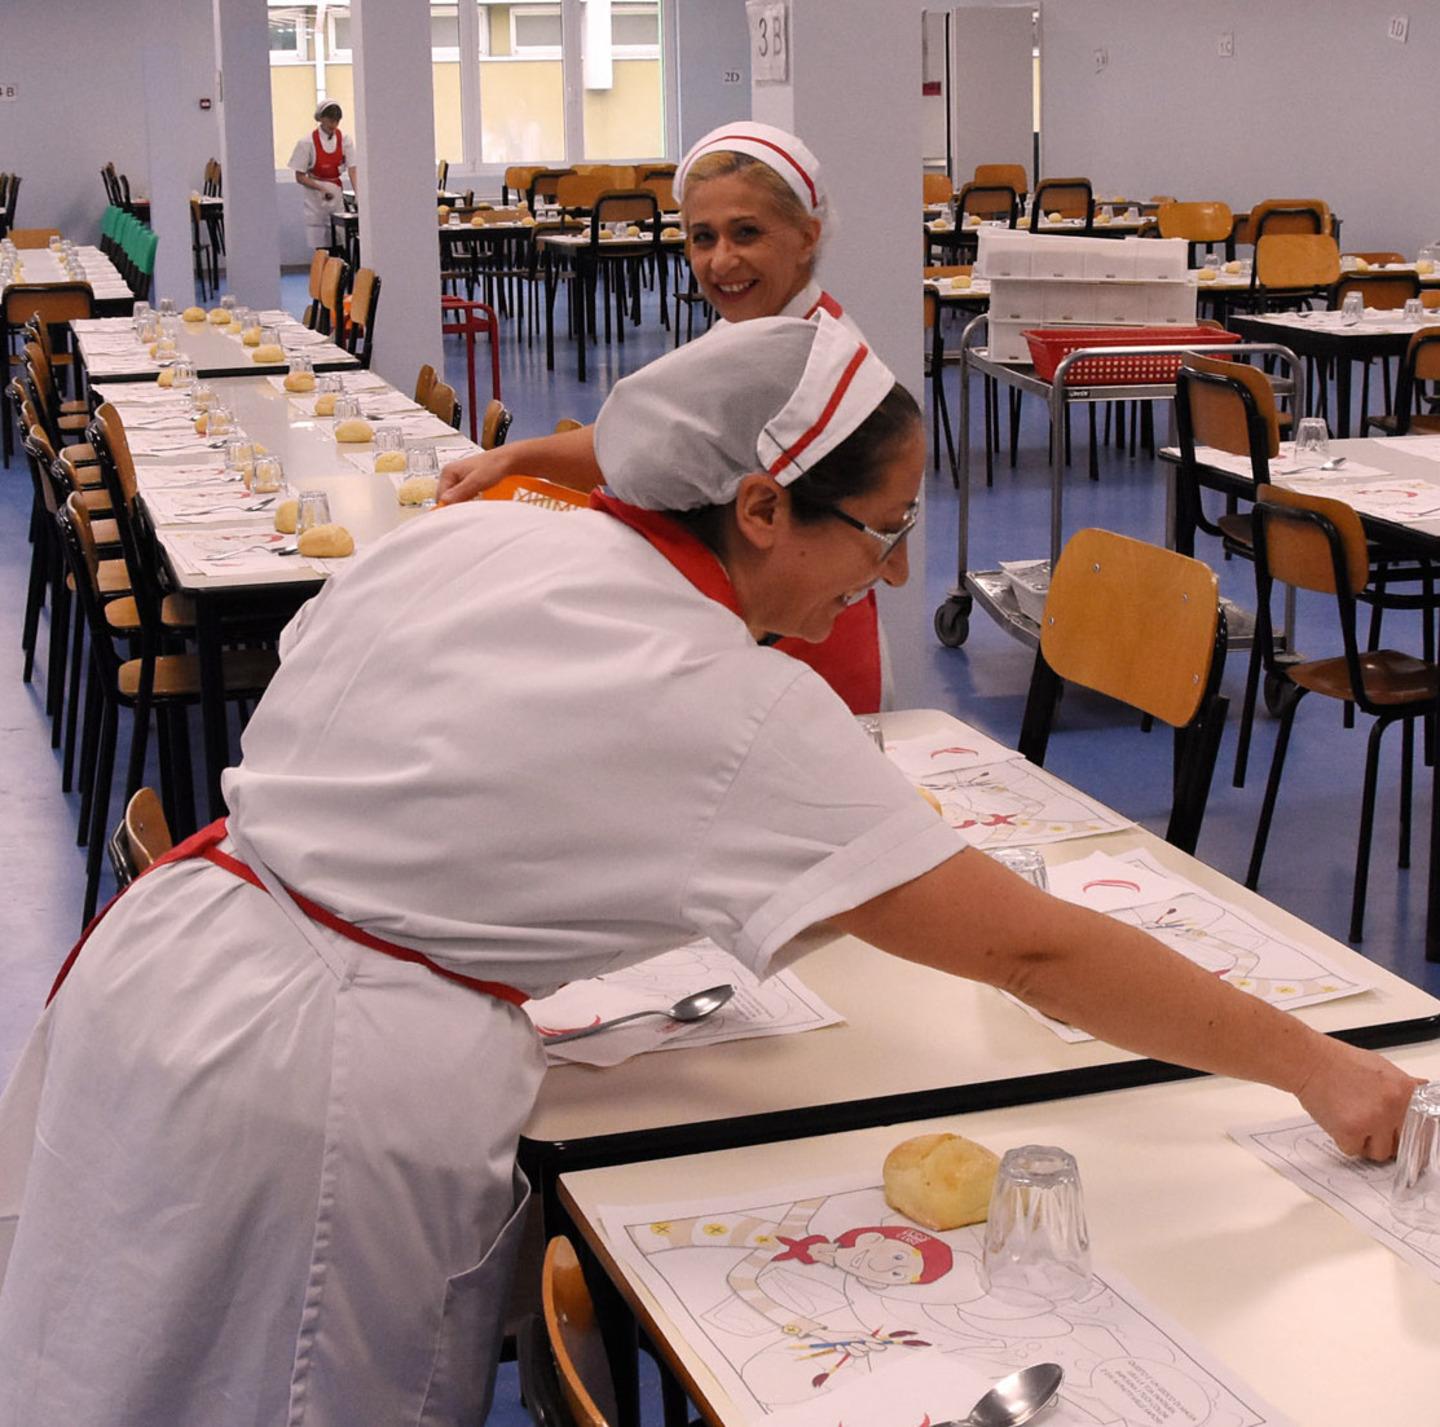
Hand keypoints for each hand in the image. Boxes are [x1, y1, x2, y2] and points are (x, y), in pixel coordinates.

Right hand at [438, 449, 506, 503]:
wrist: (506, 461)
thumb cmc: (493, 466)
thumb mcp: (476, 481)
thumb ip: (460, 492)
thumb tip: (445, 501)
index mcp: (448, 472)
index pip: (440, 496)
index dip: (448, 506)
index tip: (458, 513)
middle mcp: (450, 475)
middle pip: (446, 498)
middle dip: (456, 505)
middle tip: (469, 506)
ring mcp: (457, 480)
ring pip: (454, 499)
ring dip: (462, 503)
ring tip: (475, 500)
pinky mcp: (464, 484)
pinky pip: (461, 497)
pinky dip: (467, 501)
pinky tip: (476, 499)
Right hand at [1294, 1038, 1422, 1159]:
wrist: (1308, 1061)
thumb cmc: (1338, 1061)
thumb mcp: (1380, 1067)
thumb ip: (1403, 1084)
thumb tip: (1423, 1088)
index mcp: (1405, 1091)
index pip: (1424, 1129)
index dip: (1413, 1137)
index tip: (1405, 1141)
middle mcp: (1394, 1107)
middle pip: (1403, 1145)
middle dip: (1388, 1140)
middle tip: (1372, 1128)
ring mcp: (1373, 1121)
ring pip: (1380, 1153)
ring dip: (1366, 1143)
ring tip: (1352, 1122)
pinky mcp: (1350, 1131)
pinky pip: (1353, 1151)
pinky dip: (1344, 1141)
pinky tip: (1338, 1121)